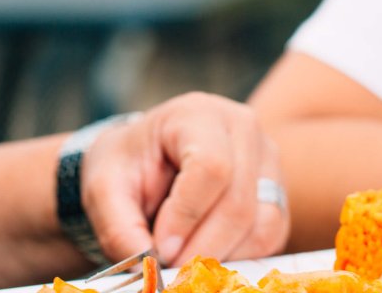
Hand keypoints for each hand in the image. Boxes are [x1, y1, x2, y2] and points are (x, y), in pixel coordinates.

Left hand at [81, 92, 289, 265]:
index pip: (211, 167)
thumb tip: (146, 264)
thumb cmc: (129, 167)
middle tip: (169, 268)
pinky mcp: (277, 191)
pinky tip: (208, 253)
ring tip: (185, 260)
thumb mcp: (104, 189)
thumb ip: (118, 227)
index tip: (158, 248)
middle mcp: (244, 128)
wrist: (148, 159)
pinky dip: (239, 256)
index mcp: (198, 114)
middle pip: (239, 202)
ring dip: (222, 256)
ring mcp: (268, 158)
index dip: (186, 217)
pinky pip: (271, 235)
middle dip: (201, 248)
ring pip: (263, 224)